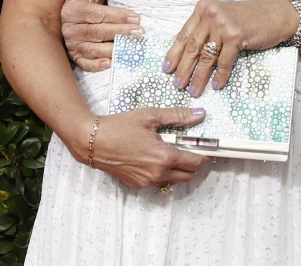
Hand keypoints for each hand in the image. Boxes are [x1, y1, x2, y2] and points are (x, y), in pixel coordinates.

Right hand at [61, 0, 141, 71]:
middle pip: (96, 32)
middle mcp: (69, 29)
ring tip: (130, 48)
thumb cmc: (84, 0)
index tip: (136, 18)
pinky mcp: (74, 56)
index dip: (117, 16)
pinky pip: (84, 63)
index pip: (96, 14)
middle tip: (139, 32)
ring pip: (92, 49)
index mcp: (73, 10)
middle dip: (120, 32)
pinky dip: (96, 65)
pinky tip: (110, 63)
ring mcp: (71, 44)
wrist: (69, 15)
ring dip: (113, 49)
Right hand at [85, 107, 210, 189]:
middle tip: (192, 149)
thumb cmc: (121, 126)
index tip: (209, 148)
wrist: (92, 142)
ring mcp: (146, 182)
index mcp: (164, 157)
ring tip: (174, 152)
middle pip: (189, 176)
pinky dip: (164, 173)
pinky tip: (157, 159)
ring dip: (180, 170)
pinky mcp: (136, 185)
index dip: (205, 156)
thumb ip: (178, 116)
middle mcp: (157, 173)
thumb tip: (200, 114)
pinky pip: (158, 182)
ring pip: (174, 181)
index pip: (195, 163)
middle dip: (195, 164)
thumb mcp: (151, 116)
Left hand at [163, 0, 297, 97]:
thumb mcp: (222, 17)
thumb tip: (187, 53)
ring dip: (199, 76)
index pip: (184, 34)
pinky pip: (224, 61)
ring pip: (206, 56)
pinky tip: (216, 85)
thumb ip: (205, 29)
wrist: (276, 14)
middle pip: (192, 47)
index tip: (167, 69)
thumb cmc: (250, 17)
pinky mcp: (236, 35)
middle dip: (183, 69)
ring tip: (194, 90)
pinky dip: (220, 75)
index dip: (174, 54)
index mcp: (203, 8)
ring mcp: (224, 24)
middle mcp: (211, 14)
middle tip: (177, 85)